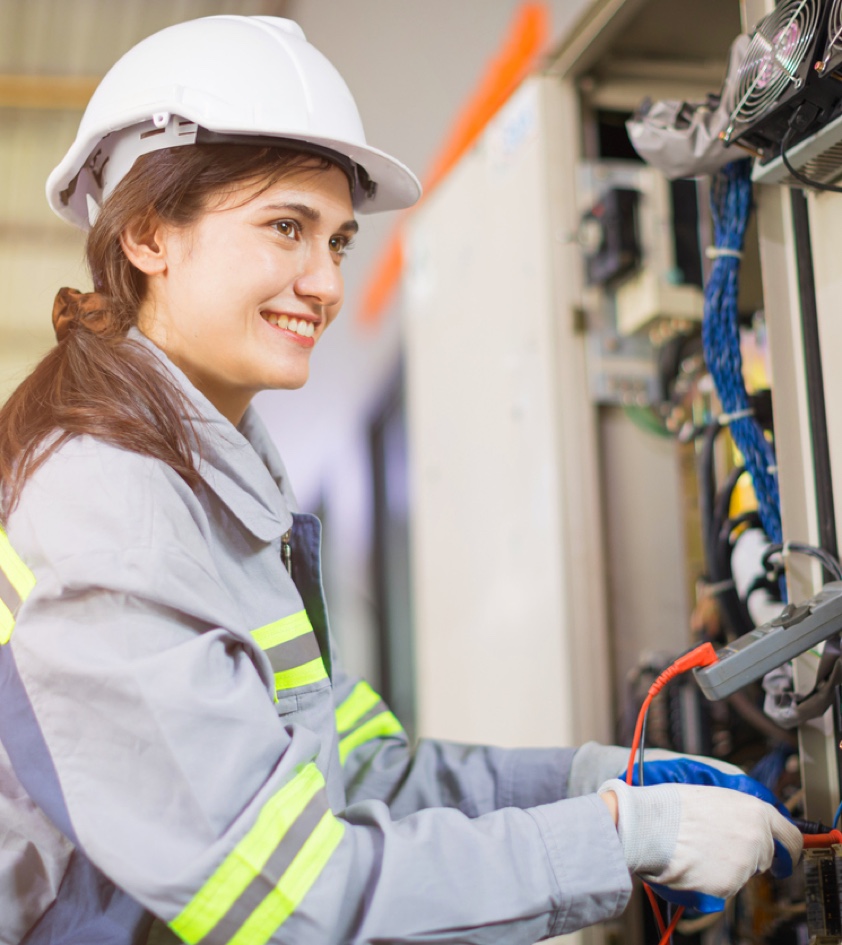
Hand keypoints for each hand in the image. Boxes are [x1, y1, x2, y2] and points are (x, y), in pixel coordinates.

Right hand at [599, 779, 802, 908]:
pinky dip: (711, 881)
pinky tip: (693, 864)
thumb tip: (750, 825)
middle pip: (765, 857)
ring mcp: (744, 865)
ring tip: (697, 851)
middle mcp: (756, 839)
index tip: (784, 858)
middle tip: (723, 852)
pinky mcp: (728, 886)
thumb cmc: (673, 807)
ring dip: (726, 867)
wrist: (648, 826)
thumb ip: (740, 813)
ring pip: (743, 873)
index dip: (788, 849)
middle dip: (750, 858)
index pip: (790, 836)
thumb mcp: (713, 796)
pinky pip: (725, 888)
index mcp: (756, 812)